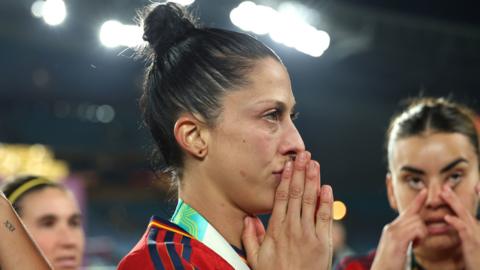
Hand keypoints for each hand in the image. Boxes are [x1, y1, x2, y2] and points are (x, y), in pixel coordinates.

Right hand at [242, 151, 332, 269]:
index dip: (285, 179)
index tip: (288, 165)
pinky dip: (326, 201)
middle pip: (296, 194)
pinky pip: (325, 217)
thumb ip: (250, 238)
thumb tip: (247, 219)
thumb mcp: (256, 259)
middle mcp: (292, 228)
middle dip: (300, 172)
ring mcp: (309, 234)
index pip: (281, 198)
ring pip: (310, 201)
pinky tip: (326, 187)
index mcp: (276, 230)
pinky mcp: (323, 242)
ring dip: (312, 180)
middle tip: (303, 155)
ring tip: (314, 163)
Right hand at [371, 189, 427, 269]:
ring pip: (417, 222)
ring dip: (422, 235)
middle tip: (419, 241)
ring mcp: (393, 232)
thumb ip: (407, 238)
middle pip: (414, 216)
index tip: (425, 191)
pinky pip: (416, 229)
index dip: (417, 201)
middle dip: (423, 227)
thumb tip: (417, 234)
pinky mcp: (397, 238)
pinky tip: (415, 245)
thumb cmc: (392, 264)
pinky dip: (420, 237)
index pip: (407, 211)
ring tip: (415, 245)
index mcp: (392, 229)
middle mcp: (391, 228)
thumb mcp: (400, 248)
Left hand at [441, 185, 479, 269]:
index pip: (471, 210)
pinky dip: (456, 222)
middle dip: (455, 197)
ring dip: (453, 203)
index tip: (472, 185)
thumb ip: (463, 229)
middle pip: (465, 209)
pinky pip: (464, 230)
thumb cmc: (474, 258)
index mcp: (475, 227)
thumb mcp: (469, 241)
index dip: (475, 197)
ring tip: (444, 194)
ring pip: (464, 215)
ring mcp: (476, 234)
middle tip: (444, 187)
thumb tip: (453, 219)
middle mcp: (477, 228)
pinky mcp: (473, 243)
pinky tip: (447, 217)